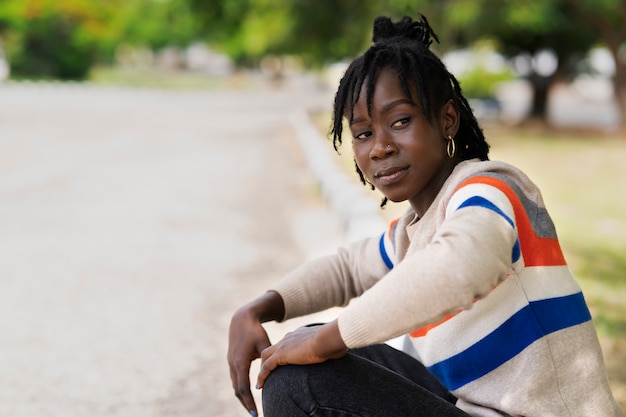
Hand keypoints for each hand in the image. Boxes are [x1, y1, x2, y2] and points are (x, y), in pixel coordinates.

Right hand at [227, 292, 284, 414]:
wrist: (241, 319)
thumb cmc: (255, 331)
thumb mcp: (264, 344)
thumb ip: (268, 359)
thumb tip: (273, 372)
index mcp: (240, 362)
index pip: (243, 388)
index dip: (249, 402)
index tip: (256, 413)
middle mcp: (233, 365)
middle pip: (237, 390)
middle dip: (245, 404)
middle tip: (255, 415)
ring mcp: (231, 363)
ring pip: (235, 385)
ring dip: (243, 397)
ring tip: (252, 408)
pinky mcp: (232, 361)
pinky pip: (235, 379)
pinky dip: (241, 389)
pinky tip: (248, 394)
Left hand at [256, 320, 347, 388]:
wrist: (328, 338)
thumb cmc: (334, 342)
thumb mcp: (331, 346)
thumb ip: (330, 350)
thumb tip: (339, 353)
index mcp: (300, 334)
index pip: (286, 343)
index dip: (282, 353)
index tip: (282, 362)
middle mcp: (289, 338)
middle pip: (272, 348)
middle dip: (267, 360)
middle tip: (266, 372)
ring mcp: (284, 345)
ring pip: (265, 356)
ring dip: (262, 369)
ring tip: (261, 382)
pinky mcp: (281, 355)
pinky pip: (266, 367)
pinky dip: (262, 376)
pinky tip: (260, 385)